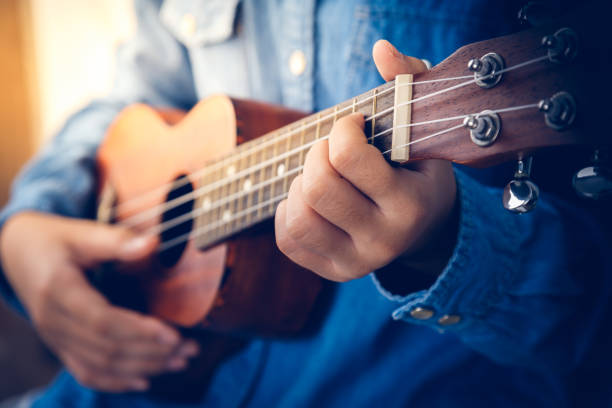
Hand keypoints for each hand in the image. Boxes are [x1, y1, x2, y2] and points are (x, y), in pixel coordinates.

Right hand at [0, 212, 198, 391]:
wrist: (19, 253)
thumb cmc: (55, 240)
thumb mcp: (81, 232)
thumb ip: (116, 240)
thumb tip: (153, 244)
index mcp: (59, 291)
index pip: (103, 321)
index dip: (140, 331)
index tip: (174, 334)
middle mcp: (54, 322)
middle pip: (106, 348)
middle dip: (152, 353)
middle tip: (191, 348)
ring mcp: (55, 338)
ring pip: (101, 365)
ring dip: (143, 367)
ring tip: (181, 361)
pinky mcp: (60, 346)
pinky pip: (87, 372)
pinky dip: (117, 380)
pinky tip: (145, 380)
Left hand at [275, 40, 456, 281]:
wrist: (423, 229)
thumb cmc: (418, 170)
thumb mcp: (423, 128)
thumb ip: (408, 82)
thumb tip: (381, 49)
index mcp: (410, 205)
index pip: (349, 157)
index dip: (342, 129)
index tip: (353, 125)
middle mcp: (384, 241)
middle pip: (319, 187)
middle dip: (318, 154)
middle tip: (332, 149)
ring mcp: (356, 262)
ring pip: (299, 215)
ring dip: (301, 184)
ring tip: (322, 175)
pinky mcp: (333, 271)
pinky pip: (288, 238)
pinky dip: (288, 210)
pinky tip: (310, 199)